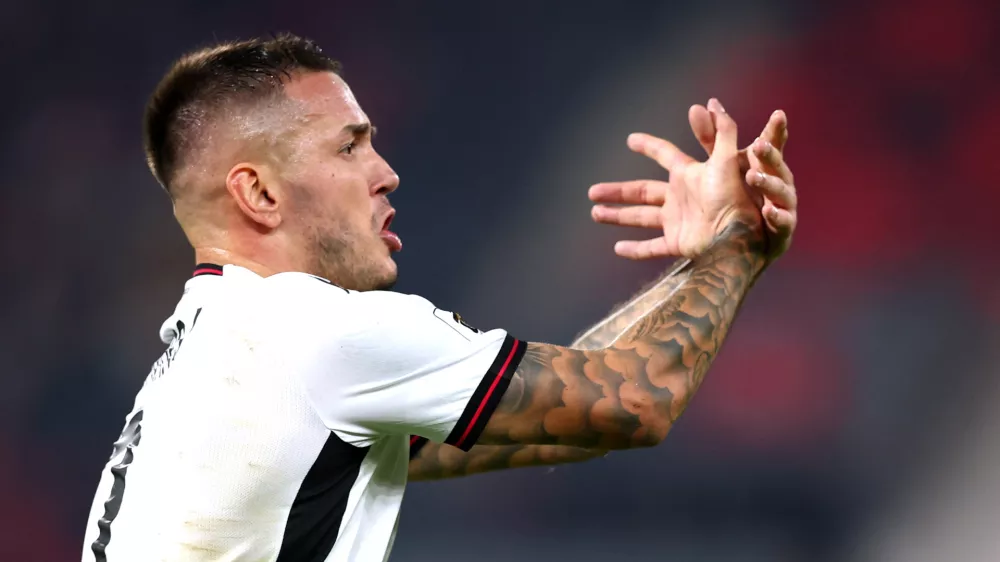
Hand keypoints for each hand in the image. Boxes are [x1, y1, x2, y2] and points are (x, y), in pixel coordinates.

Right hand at [589, 100, 794, 259]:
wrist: (742, 238)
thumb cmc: (737, 199)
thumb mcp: (728, 160)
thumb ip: (721, 131)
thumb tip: (711, 101)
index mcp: (689, 175)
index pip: (665, 154)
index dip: (648, 146)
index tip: (630, 139)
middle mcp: (681, 197)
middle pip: (642, 191)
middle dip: (617, 191)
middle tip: (591, 191)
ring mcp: (679, 222)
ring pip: (641, 218)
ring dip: (618, 216)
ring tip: (595, 213)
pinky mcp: (679, 244)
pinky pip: (653, 248)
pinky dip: (636, 249)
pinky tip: (617, 249)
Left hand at [690, 106, 795, 259]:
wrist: (741, 243)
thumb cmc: (735, 200)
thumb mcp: (718, 168)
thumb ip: (710, 139)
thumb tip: (700, 105)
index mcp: (763, 165)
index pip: (771, 144)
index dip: (776, 130)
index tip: (778, 114)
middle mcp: (776, 183)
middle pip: (777, 165)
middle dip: (770, 154)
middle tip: (760, 144)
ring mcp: (781, 206)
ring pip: (782, 193)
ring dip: (771, 184)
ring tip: (754, 176)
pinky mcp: (782, 231)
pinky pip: (784, 223)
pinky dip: (779, 217)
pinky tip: (769, 212)